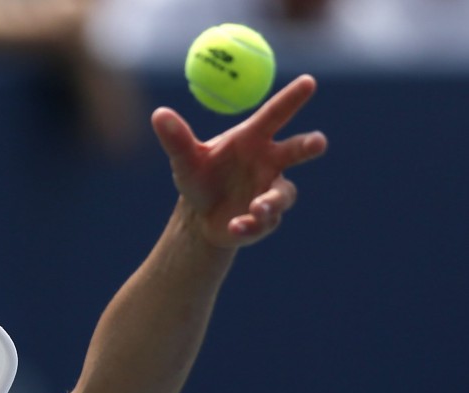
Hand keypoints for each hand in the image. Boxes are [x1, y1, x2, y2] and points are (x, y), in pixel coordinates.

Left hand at [151, 74, 327, 248]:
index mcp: (253, 140)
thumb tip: (158, 114)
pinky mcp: (266, 220)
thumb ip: (176, 140)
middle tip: (319, 141)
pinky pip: (263, 222)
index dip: (292, 98)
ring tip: (257, 207)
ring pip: (281, 194)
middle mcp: (269, 163)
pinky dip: (249, 225)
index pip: (275, 115)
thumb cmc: (199, 178)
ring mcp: (270, 191)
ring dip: (271, 201)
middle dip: (309, 145)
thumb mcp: (185, 161)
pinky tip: (235, 226)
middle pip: (296, 151)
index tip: (309, 81)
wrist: (199, 216)